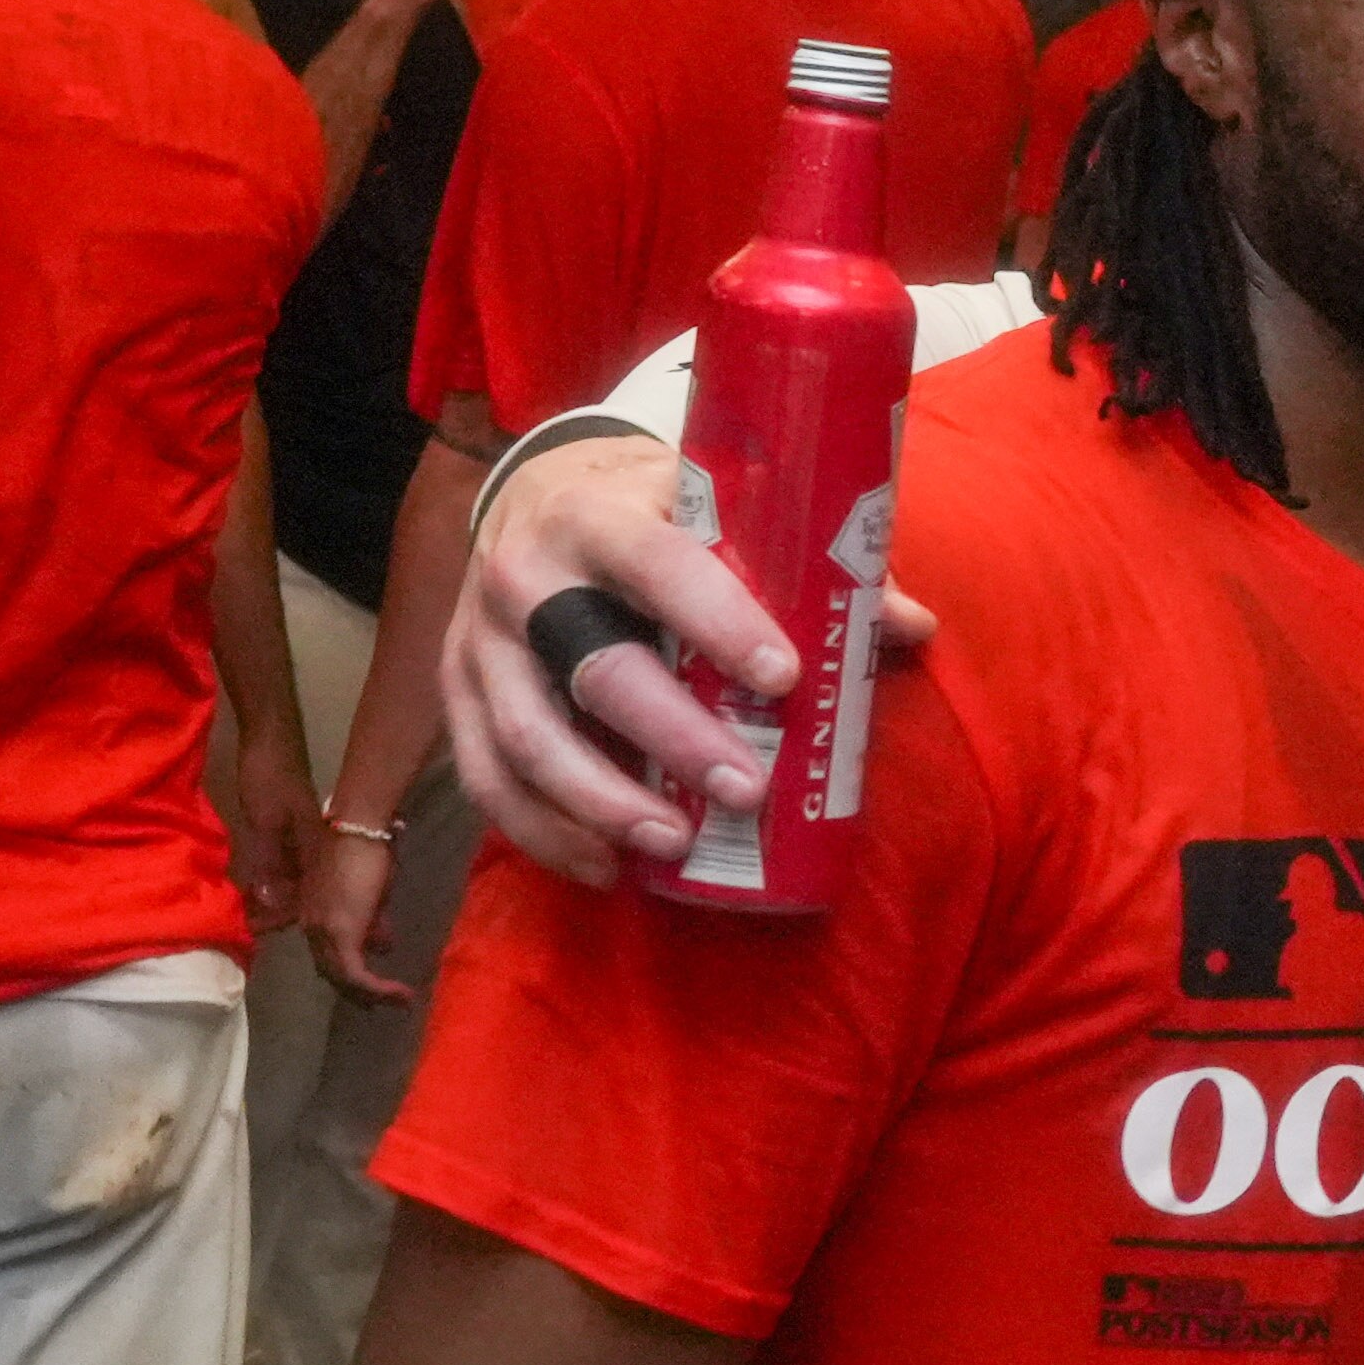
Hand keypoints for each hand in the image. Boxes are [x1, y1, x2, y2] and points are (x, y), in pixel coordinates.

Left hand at [227, 737, 326, 939]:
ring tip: (255, 916)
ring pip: (298, 881)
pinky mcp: (293, 829)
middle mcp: (314, 849)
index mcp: (314, 850)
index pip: (306, 897)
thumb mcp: (265, 821)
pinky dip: (275, 881)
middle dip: (286, 914)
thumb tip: (272, 903)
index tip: (259, 932)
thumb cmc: (269, 777)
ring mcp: (304, 839)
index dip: (284, 918)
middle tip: (255, 930)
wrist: (271, 738)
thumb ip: (269, 861)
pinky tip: (262, 887)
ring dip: (280, 899)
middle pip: (306, 893)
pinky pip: (289, 866)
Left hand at [303, 824, 414, 1004]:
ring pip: (342, 978)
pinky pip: (356, 974)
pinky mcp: (341, 934)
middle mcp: (312, 927)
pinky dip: (377, 988)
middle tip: (383, 1003)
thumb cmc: (366, 851)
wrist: (358, 832)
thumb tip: (382, 944)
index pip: (327, 955)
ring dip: (371, 994)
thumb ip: (371, 920)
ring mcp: (324, 931)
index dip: (347, 975)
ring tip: (399, 1000)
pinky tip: (400, 992)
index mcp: (314, 916)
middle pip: (331, 972)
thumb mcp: (370, 893)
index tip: (371, 987)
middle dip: (358, 992)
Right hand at [445, 434, 939, 883]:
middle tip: (746, 791)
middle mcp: (525, 575)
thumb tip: (907, 625)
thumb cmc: (657, 518)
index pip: (658, 566)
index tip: (784, 679)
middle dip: (673, 738)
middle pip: (594, 667)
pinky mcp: (456, 693)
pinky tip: (608, 868)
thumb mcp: (720, 515)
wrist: (542, 496)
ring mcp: (479, 640)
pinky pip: (486, 777)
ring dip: (602, 802)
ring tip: (676, 843)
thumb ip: (808, 564)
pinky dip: (544, 832)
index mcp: (599, 516)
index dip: (720, 621)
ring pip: (527, 736)